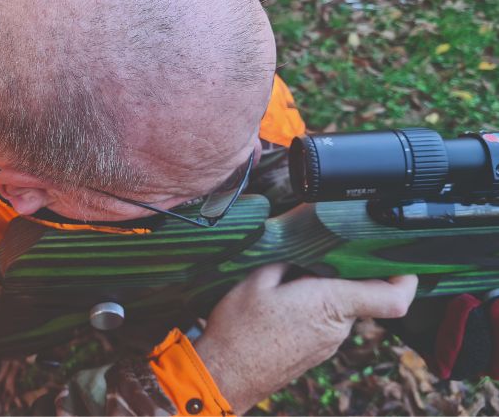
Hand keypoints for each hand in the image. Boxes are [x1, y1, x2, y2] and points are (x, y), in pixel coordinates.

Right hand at [194, 263, 417, 413]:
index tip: (400, 260)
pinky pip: (325, 322)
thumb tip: (303, 256)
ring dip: (323, 290)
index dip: (405, 279)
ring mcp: (328, 344)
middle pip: (361, 294)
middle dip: (344, 273)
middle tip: (316, 254)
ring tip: (287, 280)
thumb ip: (289, 262)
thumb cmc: (239, 328)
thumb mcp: (258, 280)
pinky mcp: (315, 354)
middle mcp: (338, 327)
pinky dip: (313, 308)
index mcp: (330, 303)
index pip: (391, 299)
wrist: (224, 375)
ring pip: (340, 308)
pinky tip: (282, 303)